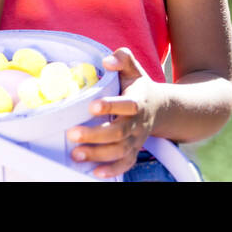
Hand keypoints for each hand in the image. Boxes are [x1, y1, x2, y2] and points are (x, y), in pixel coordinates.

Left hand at [67, 48, 160, 178]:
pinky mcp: (133, 150)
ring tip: (76, 154)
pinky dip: (112, 170)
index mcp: (137, 101)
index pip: (126, 105)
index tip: (92, 106)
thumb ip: (122, 58)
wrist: (160, 107)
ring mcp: (136, 139)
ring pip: (120, 151)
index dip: (110, 106)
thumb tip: (107, 61)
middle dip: (95, 135)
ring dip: (98, 154)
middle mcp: (138, 123)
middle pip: (119, 132)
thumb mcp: (133, 68)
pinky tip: (96, 173)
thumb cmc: (138, 86)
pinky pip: (125, 164)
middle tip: (72, 133)